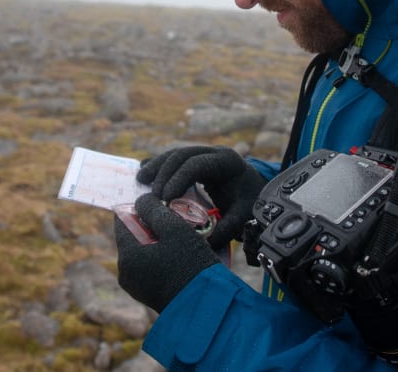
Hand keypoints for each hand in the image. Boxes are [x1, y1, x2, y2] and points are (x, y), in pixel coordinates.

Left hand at [114, 193, 219, 312]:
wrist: (205, 306)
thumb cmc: (191, 264)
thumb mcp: (174, 228)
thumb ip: (153, 209)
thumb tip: (140, 201)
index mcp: (126, 254)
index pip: (121, 220)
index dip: (139, 208)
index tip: (158, 203)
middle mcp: (125, 272)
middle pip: (133, 237)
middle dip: (151, 225)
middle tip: (175, 220)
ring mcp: (135, 286)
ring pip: (143, 252)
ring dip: (158, 242)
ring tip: (182, 237)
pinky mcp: (147, 295)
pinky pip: (149, 267)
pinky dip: (161, 257)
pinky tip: (182, 255)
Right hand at [138, 145, 266, 249]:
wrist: (257, 192)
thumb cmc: (250, 204)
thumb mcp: (242, 217)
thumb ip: (225, 229)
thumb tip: (202, 244)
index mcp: (227, 161)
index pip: (197, 164)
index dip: (178, 178)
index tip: (164, 198)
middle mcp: (214, 152)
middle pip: (182, 155)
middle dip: (164, 173)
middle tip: (152, 196)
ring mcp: (203, 153)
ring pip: (175, 154)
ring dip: (156, 166)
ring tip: (140, 181)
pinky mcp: (195, 160)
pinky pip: (174, 160)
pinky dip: (159, 167)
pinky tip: (144, 175)